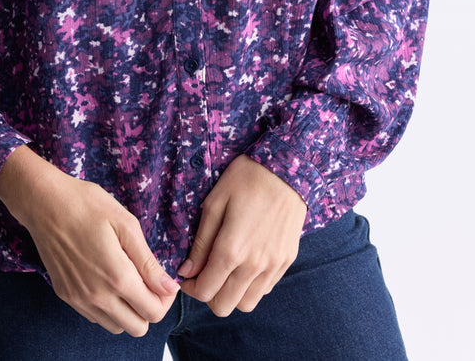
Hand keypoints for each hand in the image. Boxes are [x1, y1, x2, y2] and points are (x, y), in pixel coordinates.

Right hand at [0, 146, 178, 335]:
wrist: (44, 202)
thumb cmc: (87, 205)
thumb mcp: (125, 224)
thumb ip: (148, 262)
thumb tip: (169, 288)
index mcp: (117, 277)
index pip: (154, 312)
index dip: (166, 300)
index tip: (163, 281)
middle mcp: (97, 296)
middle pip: (138, 327)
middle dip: (149, 309)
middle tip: (147, 282)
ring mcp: (79, 299)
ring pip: (116, 326)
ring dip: (128, 311)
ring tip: (126, 280)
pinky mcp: (65, 295)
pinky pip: (95, 316)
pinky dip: (107, 307)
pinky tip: (106, 280)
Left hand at [177, 154, 306, 315]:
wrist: (287, 170)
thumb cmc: (246, 179)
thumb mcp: (215, 203)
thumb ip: (201, 242)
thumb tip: (187, 271)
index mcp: (231, 250)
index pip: (205, 291)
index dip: (190, 288)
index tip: (187, 275)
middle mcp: (254, 265)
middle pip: (224, 306)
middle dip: (208, 295)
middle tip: (204, 274)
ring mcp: (273, 266)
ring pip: (246, 304)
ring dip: (231, 294)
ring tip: (225, 271)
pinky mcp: (286, 262)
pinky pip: (265, 289)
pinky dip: (251, 286)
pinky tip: (245, 264)